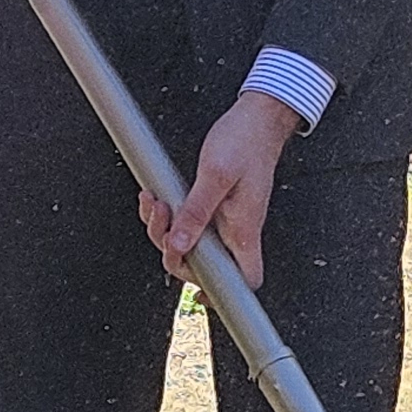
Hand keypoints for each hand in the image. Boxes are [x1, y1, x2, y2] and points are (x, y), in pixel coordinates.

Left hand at [144, 89, 302, 287]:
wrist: (256, 118)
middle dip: (174, 251)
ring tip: (155, 204)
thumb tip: (181, 245)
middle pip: (205, 265)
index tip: (197, 291)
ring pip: (191, 244)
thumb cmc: (245, 141)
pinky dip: (168, 216)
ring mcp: (225, 221)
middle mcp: (236, 231)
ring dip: (165, 229)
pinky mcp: (214, 208)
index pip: (245, 280)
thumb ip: (196, 211)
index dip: (224, 294)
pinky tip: (157, 199)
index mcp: (245, 230)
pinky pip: (187, 224)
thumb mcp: (215, 174)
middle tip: (163, 224)